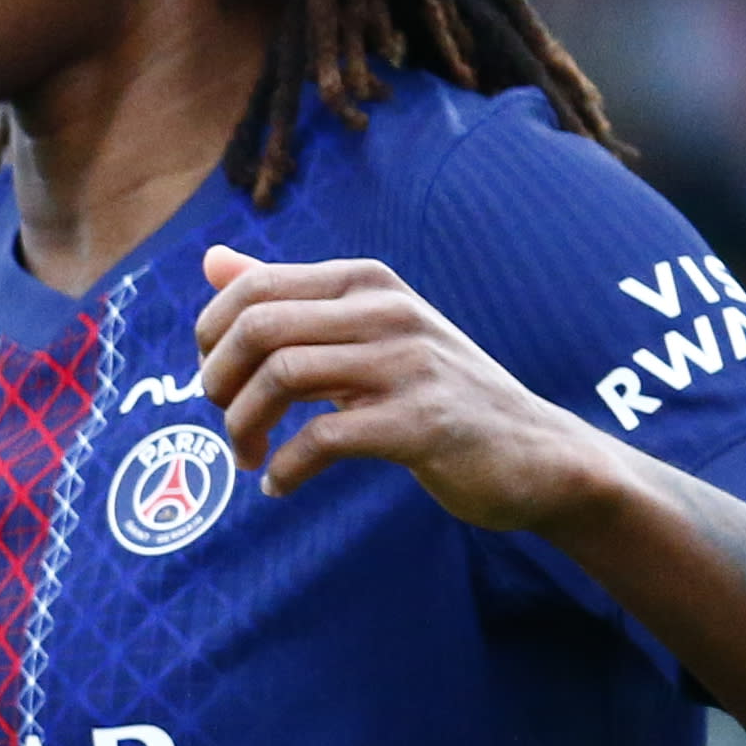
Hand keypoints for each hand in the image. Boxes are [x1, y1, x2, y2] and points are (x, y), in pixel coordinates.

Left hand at [192, 248, 625, 529]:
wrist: (535, 453)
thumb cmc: (433, 392)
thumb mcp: (364, 332)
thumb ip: (291, 297)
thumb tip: (210, 259)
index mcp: (367, 282)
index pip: (253, 287)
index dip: (210, 337)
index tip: (214, 380)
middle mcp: (388, 310)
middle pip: (257, 327)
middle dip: (218, 380)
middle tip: (224, 419)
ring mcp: (408, 364)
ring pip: (281, 377)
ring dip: (243, 427)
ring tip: (248, 455)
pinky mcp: (420, 423)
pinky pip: (321, 439)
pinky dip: (284, 467)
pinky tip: (279, 485)